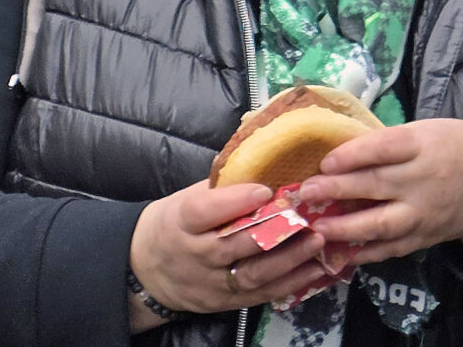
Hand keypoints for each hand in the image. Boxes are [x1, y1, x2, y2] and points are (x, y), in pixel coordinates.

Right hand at [128, 179, 340, 329]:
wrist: (145, 270)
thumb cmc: (176, 223)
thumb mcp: (187, 198)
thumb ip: (222, 187)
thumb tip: (266, 161)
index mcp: (180, 221)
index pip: (203, 212)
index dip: (234, 201)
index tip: (266, 190)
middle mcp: (193, 254)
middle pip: (232, 246)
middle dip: (272, 231)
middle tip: (307, 216)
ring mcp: (208, 282)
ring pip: (249, 274)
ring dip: (288, 259)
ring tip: (317, 241)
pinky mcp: (222, 302)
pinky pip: (258, 295)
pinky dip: (289, 284)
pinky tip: (314, 269)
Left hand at [300, 119, 462, 274]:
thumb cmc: (455, 147)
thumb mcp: (428, 131)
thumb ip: (389, 144)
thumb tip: (339, 157)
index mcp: (424, 145)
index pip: (384, 148)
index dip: (352, 155)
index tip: (325, 163)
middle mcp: (423, 180)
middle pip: (376, 184)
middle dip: (337, 190)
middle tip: (305, 192)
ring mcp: (424, 213)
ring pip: (380, 223)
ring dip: (344, 228)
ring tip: (316, 228)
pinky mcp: (424, 237)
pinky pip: (390, 248)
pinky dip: (364, 252)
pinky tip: (340, 251)